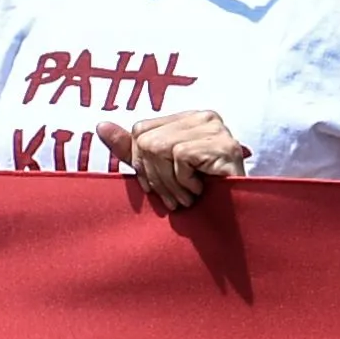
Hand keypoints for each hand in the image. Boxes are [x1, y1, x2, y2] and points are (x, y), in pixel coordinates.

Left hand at [99, 108, 248, 212]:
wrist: (239, 220)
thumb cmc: (202, 197)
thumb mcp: (161, 172)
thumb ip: (132, 150)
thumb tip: (100, 126)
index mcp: (188, 119)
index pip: (141, 130)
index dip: (141, 163)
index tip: (156, 188)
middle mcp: (205, 117)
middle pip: (147, 140)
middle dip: (155, 177)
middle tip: (174, 199)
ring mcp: (217, 129)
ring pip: (160, 148)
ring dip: (170, 184)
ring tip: (188, 198)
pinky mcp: (225, 145)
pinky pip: (180, 157)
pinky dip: (185, 182)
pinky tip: (201, 191)